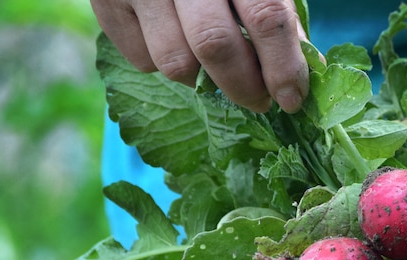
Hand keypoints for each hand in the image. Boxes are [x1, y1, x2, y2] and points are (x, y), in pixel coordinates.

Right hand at [91, 0, 309, 112]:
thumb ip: (277, 17)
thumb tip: (299, 77)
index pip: (266, 16)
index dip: (283, 65)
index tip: (292, 98)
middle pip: (215, 44)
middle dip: (244, 87)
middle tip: (260, 102)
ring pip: (175, 62)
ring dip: (202, 81)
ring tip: (215, 71)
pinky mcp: (106, 0)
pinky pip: (141, 60)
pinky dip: (165, 66)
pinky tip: (176, 44)